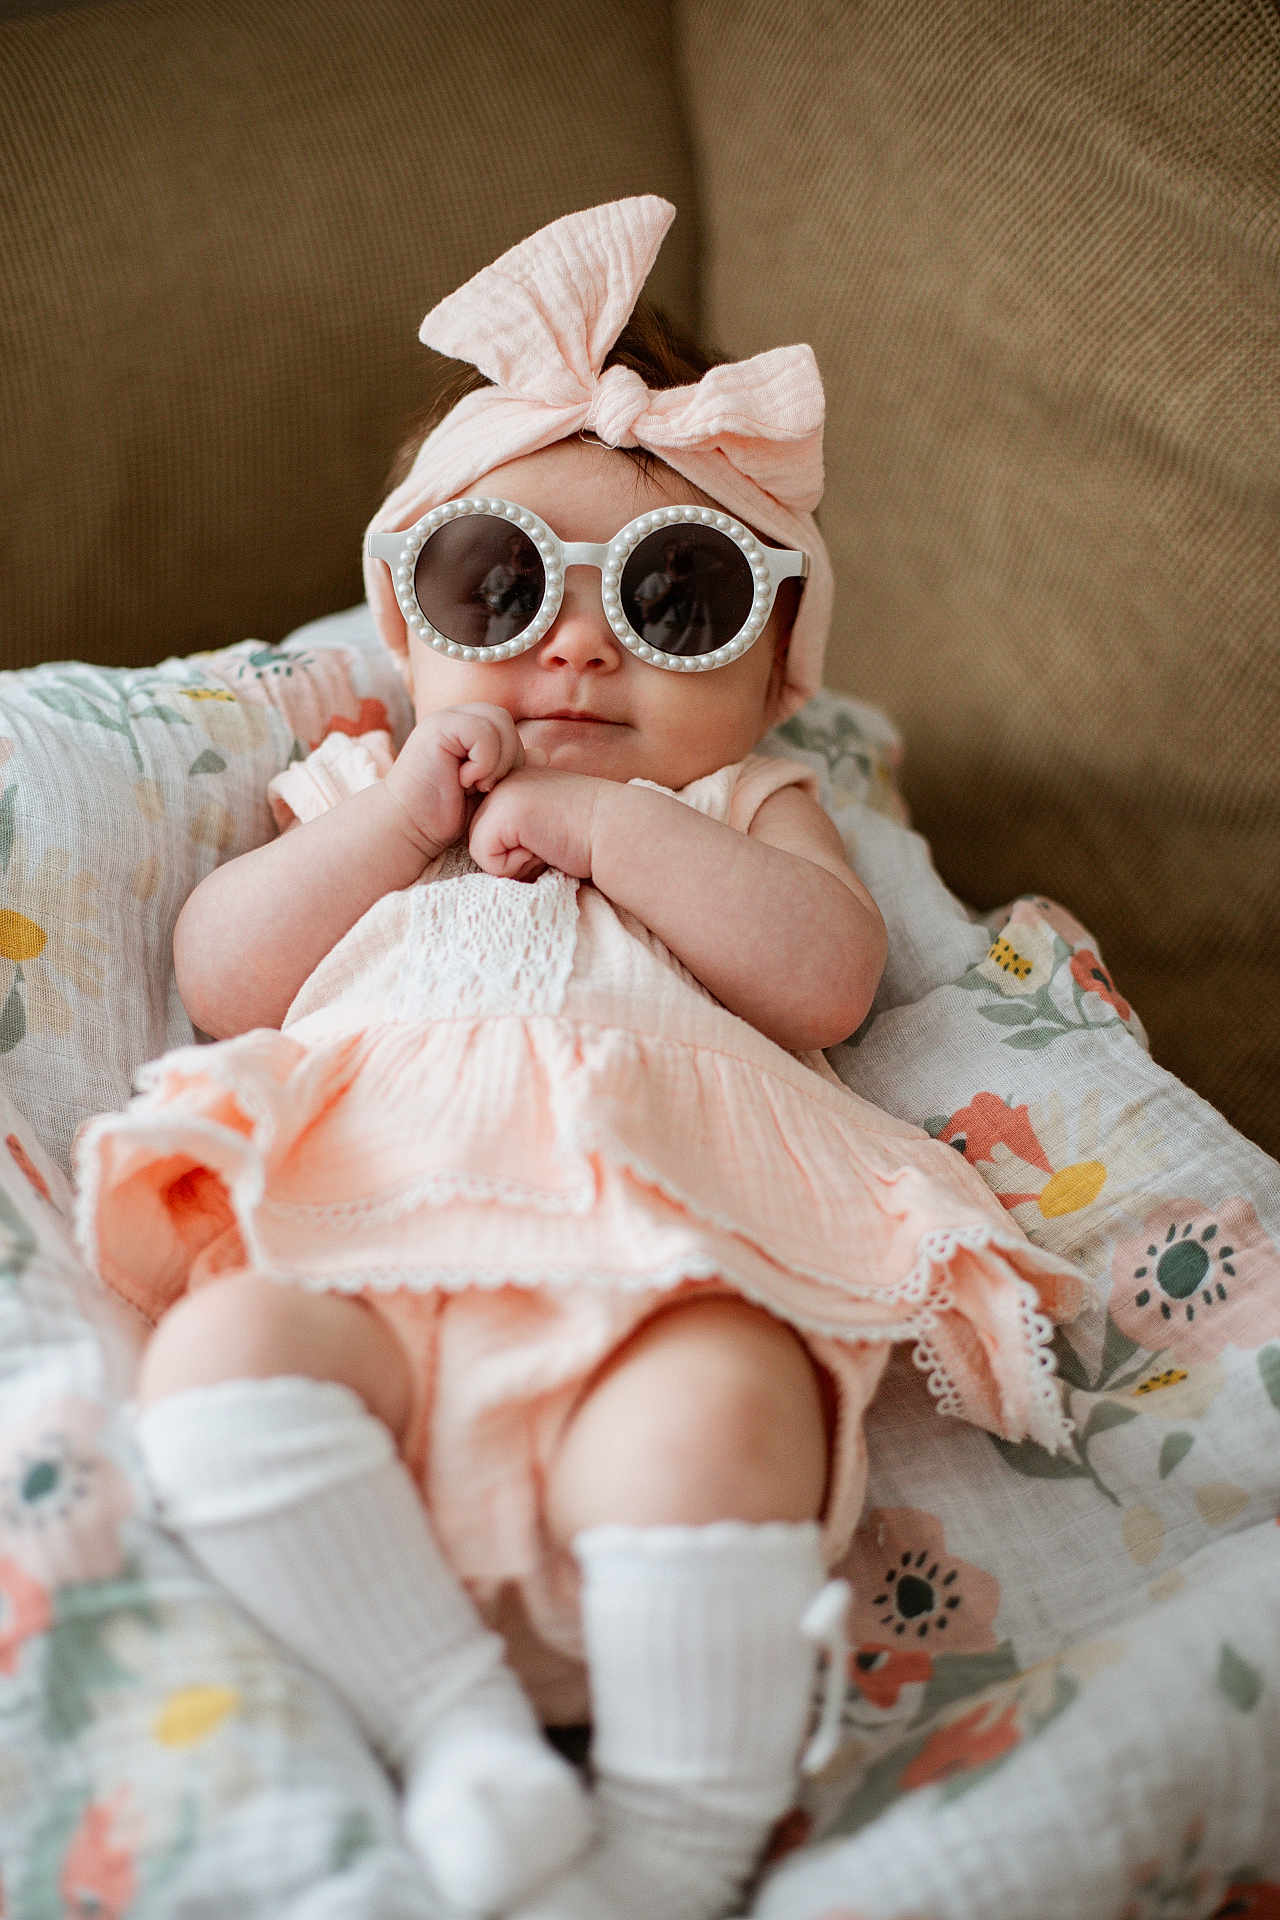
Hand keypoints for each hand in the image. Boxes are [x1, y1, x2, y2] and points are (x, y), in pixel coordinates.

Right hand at [383, 704, 539, 859]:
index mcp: (465, 727)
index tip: (489, 787)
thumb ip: (511, 770)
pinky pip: (483, 733)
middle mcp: (454, 717)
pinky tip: (463, 781)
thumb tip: (543, 755)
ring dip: (496, 761)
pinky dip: (483, 762)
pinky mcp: (438, 728)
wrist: (408, 828)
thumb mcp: (488, 791)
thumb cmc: (444, 815)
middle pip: (505, 721)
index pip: (506, 726)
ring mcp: (444, 719)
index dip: (510, 757)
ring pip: (498, 723)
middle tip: (485, 788)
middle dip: (507, 758)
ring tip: (475, 785)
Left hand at [467, 767, 602, 881]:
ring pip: (481, 851)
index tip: (550, 831)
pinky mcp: (503, 812)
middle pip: (479, 840)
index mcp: (511, 777)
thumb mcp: (541, 822)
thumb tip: (488, 852)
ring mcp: (500, 791)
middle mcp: (501, 778)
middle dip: (513, 854)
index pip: (487, 831)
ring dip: (516, 861)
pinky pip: (488, 860)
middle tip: (550, 840)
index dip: (516, 847)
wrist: (616, 829)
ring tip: (547, 842)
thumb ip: (513, 827)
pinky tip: (544, 846)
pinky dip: (516, 866)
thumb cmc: (586, 836)